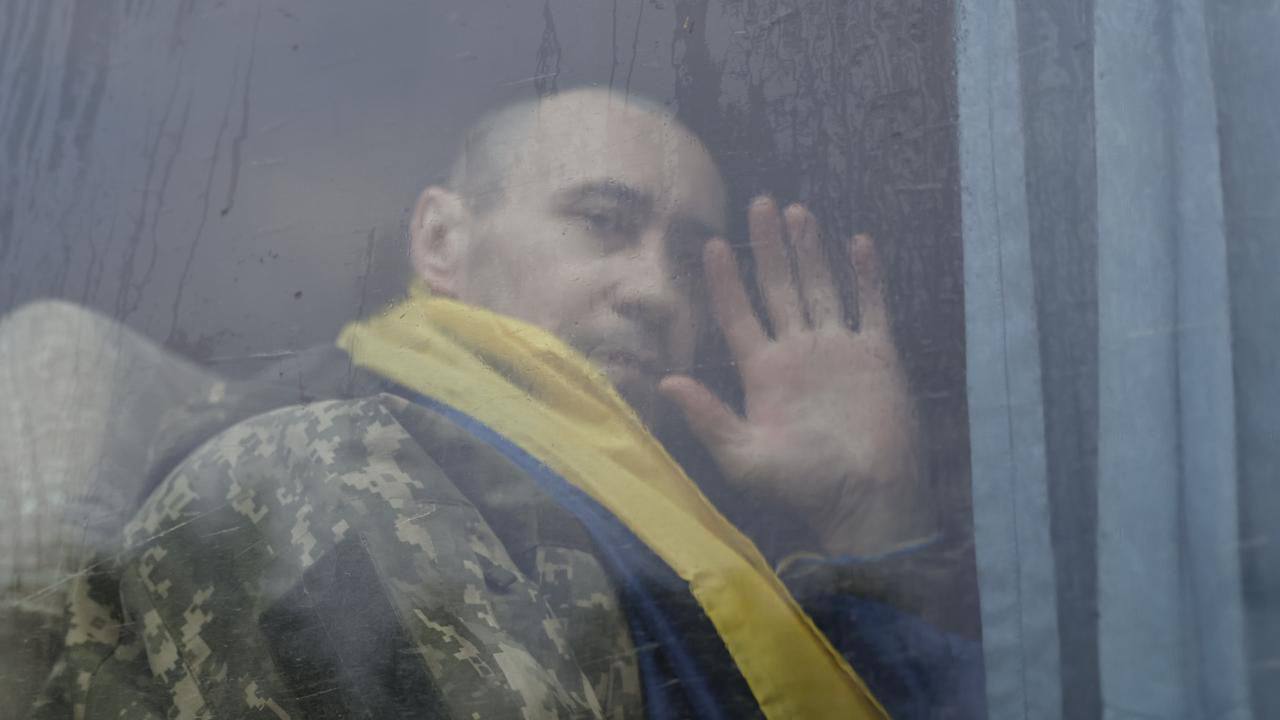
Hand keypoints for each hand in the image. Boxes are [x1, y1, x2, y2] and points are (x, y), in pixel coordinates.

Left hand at [659, 197, 934, 556]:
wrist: (867, 500)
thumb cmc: (804, 485)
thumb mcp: (744, 457)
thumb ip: (707, 417)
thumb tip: (664, 380)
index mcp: (763, 372)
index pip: (738, 314)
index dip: (726, 280)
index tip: (713, 243)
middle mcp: (798, 354)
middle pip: (779, 288)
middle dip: (770, 247)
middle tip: (761, 202)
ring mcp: (839, 351)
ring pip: (821, 288)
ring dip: (811, 251)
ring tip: (798, 211)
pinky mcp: (877, 357)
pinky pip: (871, 306)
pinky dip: (866, 276)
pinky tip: (859, 241)